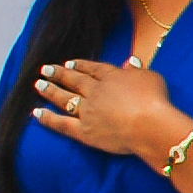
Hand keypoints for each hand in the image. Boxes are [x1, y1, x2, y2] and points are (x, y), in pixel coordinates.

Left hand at [32, 57, 191, 165]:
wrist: (150, 125)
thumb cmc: (156, 100)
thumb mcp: (151, 77)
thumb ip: (137, 70)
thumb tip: (130, 61)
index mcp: (111, 77)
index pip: (92, 69)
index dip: (79, 65)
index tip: (68, 63)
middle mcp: (95, 92)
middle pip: (74, 81)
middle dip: (58, 74)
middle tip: (45, 69)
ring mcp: (88, 111)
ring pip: (65, 99)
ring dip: (50, 91)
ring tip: (38, 85)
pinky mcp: (85, 131)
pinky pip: (62, 124)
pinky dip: (48, 119)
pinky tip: (36, 113)